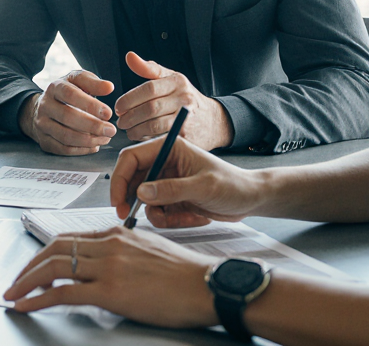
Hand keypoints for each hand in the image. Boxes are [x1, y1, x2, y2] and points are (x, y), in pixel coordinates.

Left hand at [3, 227, 216, 327]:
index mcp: (116, 233)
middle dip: (29, 266)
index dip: (45, 254)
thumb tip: (105, 267)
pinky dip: (37, 298)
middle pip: (54, 249)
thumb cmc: (186, 276)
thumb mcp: (150, 251)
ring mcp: (108, 267)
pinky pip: (63, 292)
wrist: (207, 286)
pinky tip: (26, 305)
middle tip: (16, 282)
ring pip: (53, 267)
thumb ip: (123, 253)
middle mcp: (108, 244)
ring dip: (26, 282)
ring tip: (14, 295)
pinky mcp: (110, 291)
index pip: (69, 239)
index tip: (34, 267)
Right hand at [19, 70, 115, 154]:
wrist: (45, 107)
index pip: (70, 95)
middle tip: (111, 130)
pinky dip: (82, 150)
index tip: (108, 113)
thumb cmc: (68, 93)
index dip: (90, 105)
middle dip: (92, 125)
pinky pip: (63, 149)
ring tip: (105, 138)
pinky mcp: (44, 141)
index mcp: (55, 87)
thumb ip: (93, 83)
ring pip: (65, 136)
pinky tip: (95, 146)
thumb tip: (109, 87)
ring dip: (89, 140)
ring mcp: (42, 124)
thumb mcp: (78, 81)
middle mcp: (45, 106)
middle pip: (67, 117)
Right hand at [110, 135, 263, 227]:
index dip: (119, 179)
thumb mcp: (204, 187)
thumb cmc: (233, 185)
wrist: (250, 199)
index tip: (118, 202)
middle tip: (130, 218)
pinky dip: (172, 220)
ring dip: (160, 215)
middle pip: (131, 180)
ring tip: (187, 217)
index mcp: (168, 148)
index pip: (131, 158)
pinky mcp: (171, 198)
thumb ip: (172, 189)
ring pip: (143, 201)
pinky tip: (194, 217)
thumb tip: (141, 192)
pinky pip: (158, 212)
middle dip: (132, 201)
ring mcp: (166, 181)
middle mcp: (163, 163)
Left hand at [113, 52, 233, 148]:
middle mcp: (184, 98)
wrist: (212, 121)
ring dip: (135, 129)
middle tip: (120, 121)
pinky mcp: (186, 135)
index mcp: (177, 82)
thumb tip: (129, 56)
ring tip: (128, 130)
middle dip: (130, 116)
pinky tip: (140, 136)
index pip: (149, 88)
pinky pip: (160, 137)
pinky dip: (147, 138)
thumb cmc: (184, 97)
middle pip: (150, 108)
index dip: (130, 98)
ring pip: (154, 124)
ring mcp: (186, 118)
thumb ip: (149, 69)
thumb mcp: (170, 78)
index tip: (118, 106)